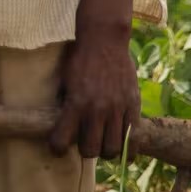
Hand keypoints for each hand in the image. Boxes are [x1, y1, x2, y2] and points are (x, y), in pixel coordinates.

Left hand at [50, 22, 139, 158]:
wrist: (104, 41)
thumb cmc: (80, 59)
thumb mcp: (66, 81)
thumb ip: (67, 104)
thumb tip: (63, 126)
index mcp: (75, 104)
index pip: (61, 141)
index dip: (57, 148)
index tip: (58, 147)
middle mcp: (96, 109)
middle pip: (91, 150)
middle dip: (86, 150)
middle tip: (86, 142)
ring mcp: (117, 108)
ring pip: (113, 148)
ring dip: (106, 150)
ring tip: (104, 143)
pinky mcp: (133, 105)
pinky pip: (133, 137)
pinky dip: (127, 148)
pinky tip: (123, 146)